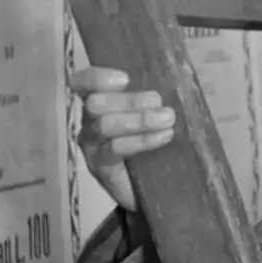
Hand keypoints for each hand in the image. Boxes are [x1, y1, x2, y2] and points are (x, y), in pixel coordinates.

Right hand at [70, 66, 175, 211]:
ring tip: (167, 119)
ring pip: (105, 125)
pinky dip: (141, 140)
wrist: (153, 185)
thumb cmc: (153, 141)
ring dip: (139, 119)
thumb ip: (154, 97)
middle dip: (130, 101)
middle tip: (160, 102)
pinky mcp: (102, 166)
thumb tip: (177, 79)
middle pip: (96, 103)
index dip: (98, 77)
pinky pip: (115, 149)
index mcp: (100, 101)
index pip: (84, 82)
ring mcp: (93, 145)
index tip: (125, 79)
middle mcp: (90, 121)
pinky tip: (163, 136)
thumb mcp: (154, 114)